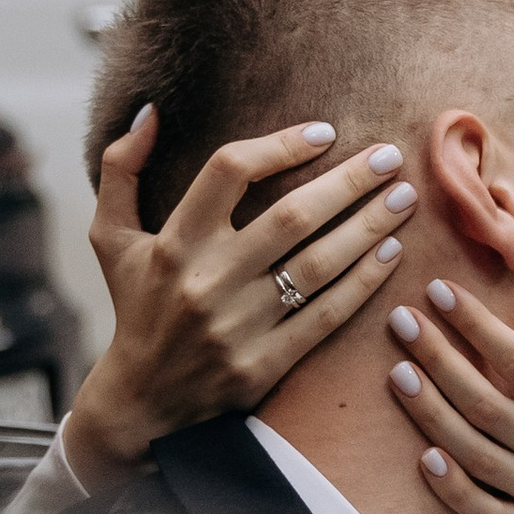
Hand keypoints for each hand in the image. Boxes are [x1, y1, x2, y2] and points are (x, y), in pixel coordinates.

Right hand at [59, 106, 415, 492]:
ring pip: (318, 265)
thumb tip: (149, 111)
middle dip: (349, 183)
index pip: (230, 172)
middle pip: (291, 217)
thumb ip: (120, 170)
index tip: (325, 132)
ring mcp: (238, 326)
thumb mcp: (110, 238)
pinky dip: (364, 281)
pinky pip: (327, 315)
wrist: (142, 402)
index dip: (280, 146)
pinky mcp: (264, 365)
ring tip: (404, 197)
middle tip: (390, 157)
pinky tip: (392, 251)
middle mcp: (206, 281)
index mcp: (173, 242)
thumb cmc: (136, 306)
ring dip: (369, 227)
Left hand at [388, 286, 513, 513]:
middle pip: (482, 401)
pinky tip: (423, 456)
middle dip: (436, 357)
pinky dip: (449, 487)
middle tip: (400, 320)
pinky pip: (481, 510)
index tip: (441, 291)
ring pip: (472, 451)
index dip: (476, 325)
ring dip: (430, 412)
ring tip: (398, 373)